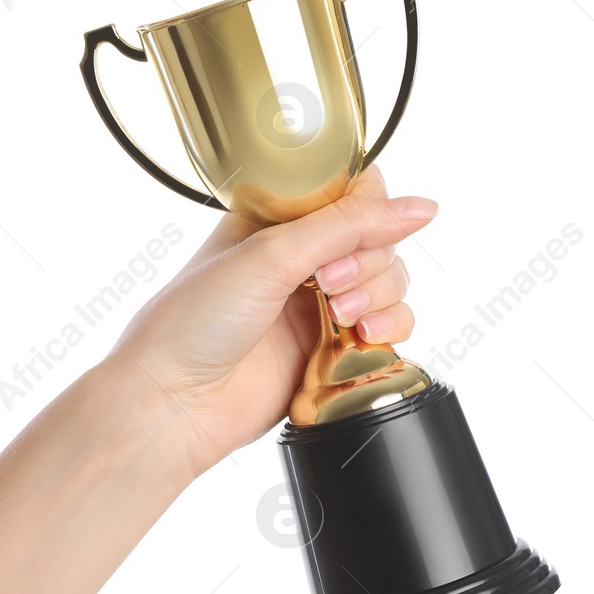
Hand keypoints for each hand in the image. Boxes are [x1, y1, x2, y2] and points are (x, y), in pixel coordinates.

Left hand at [102, 166, 437, 474]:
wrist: (175, 401)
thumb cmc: (192, 322)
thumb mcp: (270, 253)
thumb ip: (347, 225)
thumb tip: (418, 207)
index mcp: (275, 220)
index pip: (353, 192)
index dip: (365, 212)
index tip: (348, 237)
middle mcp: (299, 259)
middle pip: (379, 239)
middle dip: (368, 261)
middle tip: (329, 285)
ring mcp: (316, 305)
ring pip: (389, 283)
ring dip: (380, 297)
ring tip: (342, 317)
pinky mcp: (330, 350)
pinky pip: (389, 328)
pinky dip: (389, 329)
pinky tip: (361, 338)